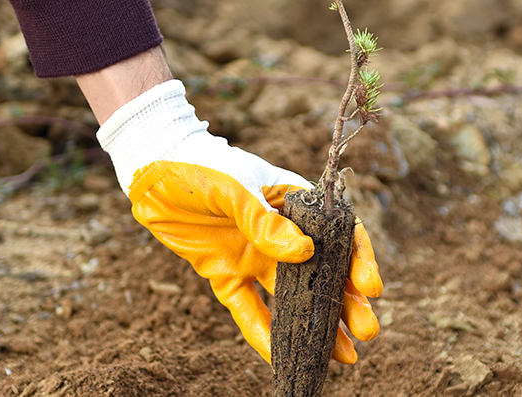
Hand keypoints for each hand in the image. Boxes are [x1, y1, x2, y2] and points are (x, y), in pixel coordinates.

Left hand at [97, 80, 382, 362]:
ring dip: (316, 324)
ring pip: (291, 297)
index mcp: (293, 203)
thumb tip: (306, 254)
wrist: (152, 169)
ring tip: (344, 355)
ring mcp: (254, 256)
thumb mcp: (235, 187)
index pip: (337, 232)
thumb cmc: (201, 165)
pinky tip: (281, 356)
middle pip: (321, 272)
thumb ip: (265, 221)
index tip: (370, 287)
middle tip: (368, 331)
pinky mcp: (226, 274)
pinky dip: (262, 333)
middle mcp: (279, 234)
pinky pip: (247, 308)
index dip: (358, 259)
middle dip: (346, 301)